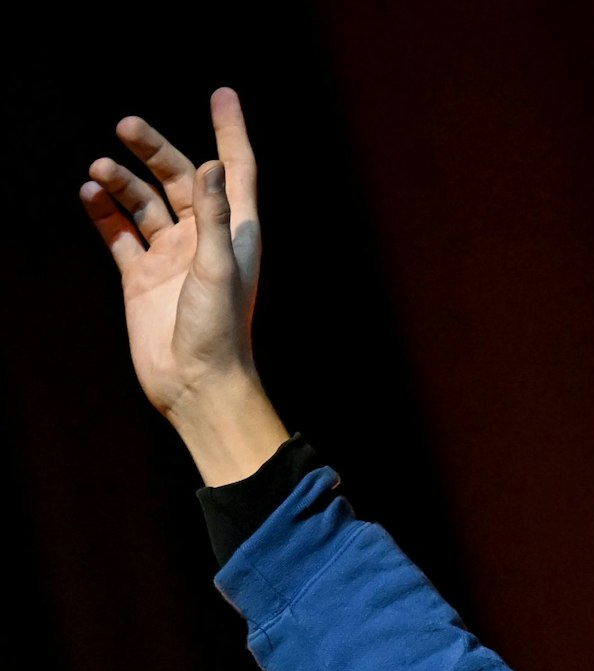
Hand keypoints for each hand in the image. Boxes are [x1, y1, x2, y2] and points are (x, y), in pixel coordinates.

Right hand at [79, 88, 285, 484]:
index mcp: (235, 234)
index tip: (222, 94)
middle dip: (154, 150)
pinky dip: (103, 212)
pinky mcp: (140, 278)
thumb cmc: (218, 330)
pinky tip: (88, 194)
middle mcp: (204, 240)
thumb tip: (212, 165)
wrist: (195, 385)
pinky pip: (119, 234)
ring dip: (122, 181)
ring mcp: (171, 257)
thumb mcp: (218, 268)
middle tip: (125, 125)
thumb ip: (214, 217)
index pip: (236, 170)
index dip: (231, 132)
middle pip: (180, 178)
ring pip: (144, 203)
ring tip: (98, 169)